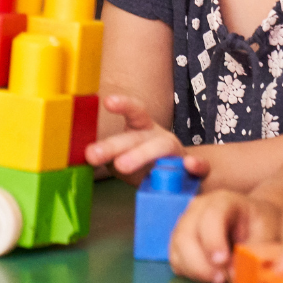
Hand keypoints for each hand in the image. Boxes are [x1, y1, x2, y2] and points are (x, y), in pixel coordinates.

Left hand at [86, 94, 207, 181]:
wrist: (185, 181)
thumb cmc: (148, 167)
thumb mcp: (125, 158)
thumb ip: (108, 156)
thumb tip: (83, 153)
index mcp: (143, 131)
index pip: (135, 112)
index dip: (123, 104)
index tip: (107, 101)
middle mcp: (160, 137)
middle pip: (138, 136)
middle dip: (115, 145)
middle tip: (92, 154)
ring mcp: (179, 152)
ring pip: (163, 147)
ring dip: (142, 155)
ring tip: (120, 166)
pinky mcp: (195, 171)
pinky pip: (199, 168)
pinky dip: (196, 166)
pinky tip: (190, 166)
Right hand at [170, 188, 279, 282]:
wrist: (253, 221)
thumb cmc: (261, 225)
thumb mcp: (268, 234)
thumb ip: (254, 252)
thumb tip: (235, 274)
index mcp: (223, 201)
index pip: (211, 216)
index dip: (213, 240)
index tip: (223, 262)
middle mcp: (198, 209)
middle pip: (186, 234)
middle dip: (200, 263)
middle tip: (221, 280)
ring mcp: (186, 223)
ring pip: (177, 248)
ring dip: (195, 270)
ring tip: (218, 281)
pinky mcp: (180, 241)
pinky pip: (176, 259)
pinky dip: (189, 273)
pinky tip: (208, 278)